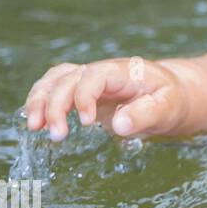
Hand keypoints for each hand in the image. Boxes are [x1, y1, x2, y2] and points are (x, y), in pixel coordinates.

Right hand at [24, 58, 187, 140]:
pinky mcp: (82, 90)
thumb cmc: (170, 99)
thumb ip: (146, 115)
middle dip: (56, 105)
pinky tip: (34, 120)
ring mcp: (90, 79)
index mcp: (124, 72)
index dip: (84, 97)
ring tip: (34, 127)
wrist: (172, 93)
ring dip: (40, 101)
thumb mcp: (168, 107)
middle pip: (68, 79)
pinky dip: (40, 100)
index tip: (86, 123)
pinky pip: (55, 87)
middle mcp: (102, 71)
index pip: (94, 76)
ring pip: (55, 80)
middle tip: (56, 135)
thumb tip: (119, 125)